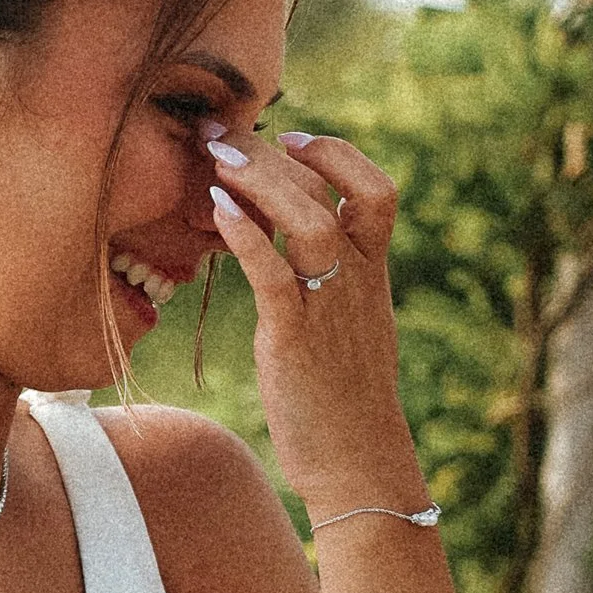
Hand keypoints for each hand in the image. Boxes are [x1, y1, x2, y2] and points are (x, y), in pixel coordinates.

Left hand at [201, 124, 419, 517]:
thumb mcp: (350, 324)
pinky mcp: (295, 339)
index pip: (376, 190)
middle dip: (272, 154)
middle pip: (327, 193)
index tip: (292, 139)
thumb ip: (335, 278)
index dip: (336, 154)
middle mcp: (358, 281)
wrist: (357, 459)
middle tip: (223, 133)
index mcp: (373, 273)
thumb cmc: (343, 395)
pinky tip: (217, 213)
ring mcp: (328, 308)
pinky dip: (246, 238)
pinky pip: (273, 275)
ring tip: (216, 159)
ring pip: (307, 222)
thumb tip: (300, 245)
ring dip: (259, 183)